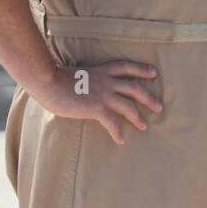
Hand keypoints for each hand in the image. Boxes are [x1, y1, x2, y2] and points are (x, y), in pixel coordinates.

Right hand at [34, 61, 162, 145]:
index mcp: (100, 71)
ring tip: (144, 126)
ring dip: (138, 117)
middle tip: (159, 106)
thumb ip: (84, 80)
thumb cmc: (53, 78)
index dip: (141, 69)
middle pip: (134, 88)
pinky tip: (120, 140)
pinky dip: (118, 132)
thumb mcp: (75, 75)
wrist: (48, 81)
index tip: (153, 73)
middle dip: (149, 97)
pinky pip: (112, 122)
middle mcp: (106, 82)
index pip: (125, 67)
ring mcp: (103, 94)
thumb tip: (81, 87)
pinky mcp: (97, 108)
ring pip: (128, 106)